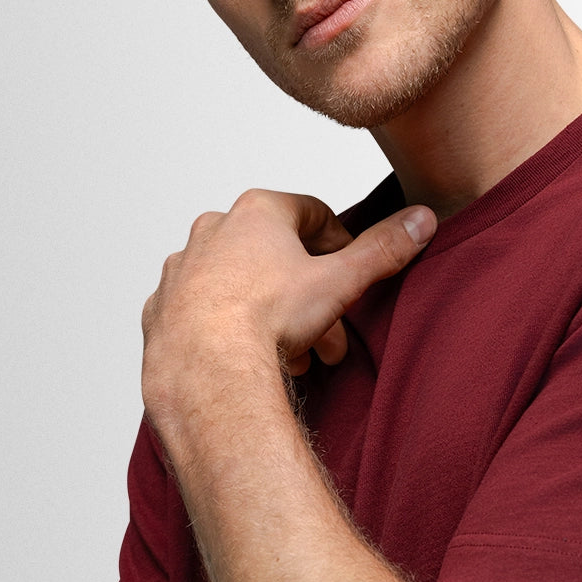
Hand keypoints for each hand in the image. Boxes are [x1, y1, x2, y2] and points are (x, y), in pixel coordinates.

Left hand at [141, 191, 437, 422]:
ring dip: (271, 315)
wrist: (203, 369)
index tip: (349, 273)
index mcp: (256, 212)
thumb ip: (382, 250)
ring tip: (296, 356)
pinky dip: (227, 330)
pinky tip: (247, 358)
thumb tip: (421, 219)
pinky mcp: (160, 309)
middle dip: (309, 296)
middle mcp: (212, 231)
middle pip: (275, 256)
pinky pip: (203, 314)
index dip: (339, 243)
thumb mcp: (340, 282)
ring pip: (239, 286)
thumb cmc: (266, 319)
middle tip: (330, 333)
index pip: (311, 213)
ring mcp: (181, 270)